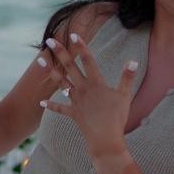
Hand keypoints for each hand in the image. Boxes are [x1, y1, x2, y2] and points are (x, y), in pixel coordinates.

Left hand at [39, 33, 138, 168]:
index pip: (88, 60)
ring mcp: (76, 101)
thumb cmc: (117, 118)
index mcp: (96, 83)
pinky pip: (59, 108)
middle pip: (69, 67)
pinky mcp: (73, 113)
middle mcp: (83, 89)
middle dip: (59, 53)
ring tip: (40, 60)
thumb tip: (133, 60)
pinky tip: (41, 101)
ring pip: (60, 82)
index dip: (81, 47)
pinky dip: (51, 105)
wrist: (105, 139)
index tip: (73, 34)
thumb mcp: (125, 96)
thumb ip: (127, 77)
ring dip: (50, 71)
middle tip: (50, 40)